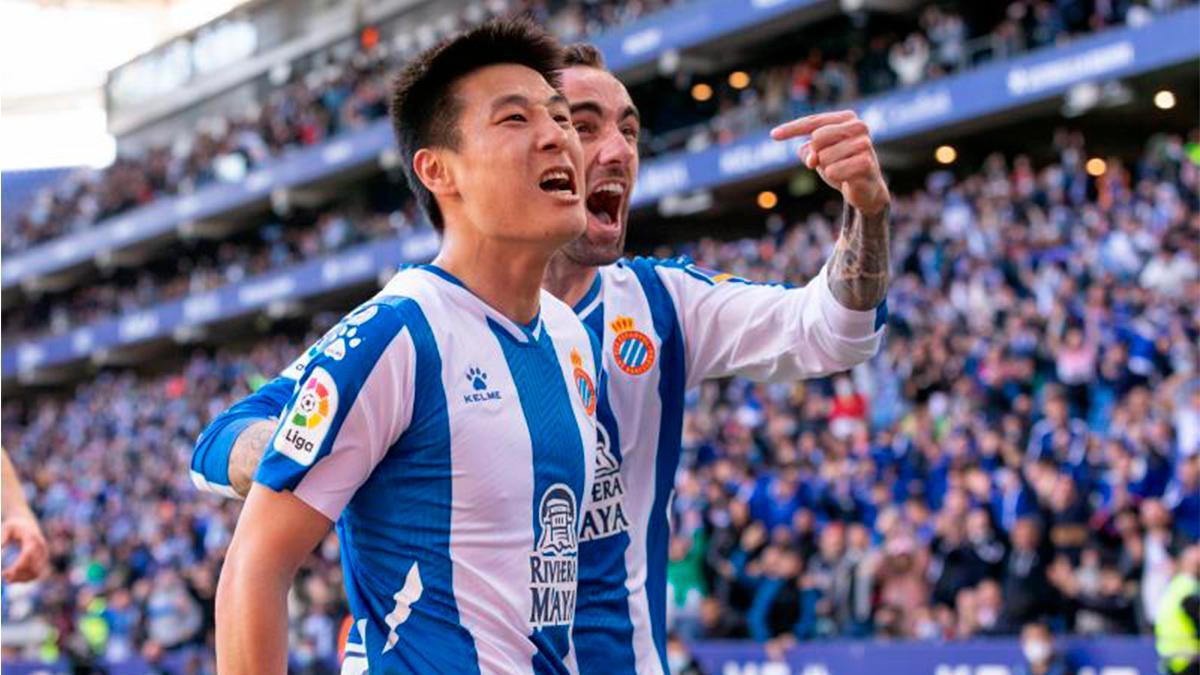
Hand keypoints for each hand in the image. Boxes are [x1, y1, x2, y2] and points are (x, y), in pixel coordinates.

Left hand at [2, 516, 48, 582]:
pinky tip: (14, 578)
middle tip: (3, 577)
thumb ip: (2, 538)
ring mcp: (44, 555)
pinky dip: (25, 579)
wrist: (27, 523)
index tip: (5, 573)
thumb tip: (0, 549)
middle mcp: (41, 548)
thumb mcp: (6, 528)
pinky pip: (36, 574)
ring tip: (6, 579)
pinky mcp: (43, 561)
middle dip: (18, 575)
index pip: (28, 555)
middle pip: (34, 567)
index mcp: (32, 539)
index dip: (18, 566)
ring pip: (36, 573)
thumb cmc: (14, 526)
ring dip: (21, 579)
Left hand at [771, 111, 889, 216]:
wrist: (866, 188)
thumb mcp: (819, 154)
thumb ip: (808, 151)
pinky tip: (846, 178)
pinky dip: (834, 177)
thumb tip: (812, 158)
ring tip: (840, 170)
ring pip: (823, 157)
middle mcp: (858, 127)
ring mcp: (864, 144)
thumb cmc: (841, 165)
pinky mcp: (866, 163)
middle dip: (816, 155)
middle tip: (827, 163)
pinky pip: (833, 171)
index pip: (812, 122)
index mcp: (846, 118)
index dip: (791, 129)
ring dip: (826, 168)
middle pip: (816, 138)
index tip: (773, 135)